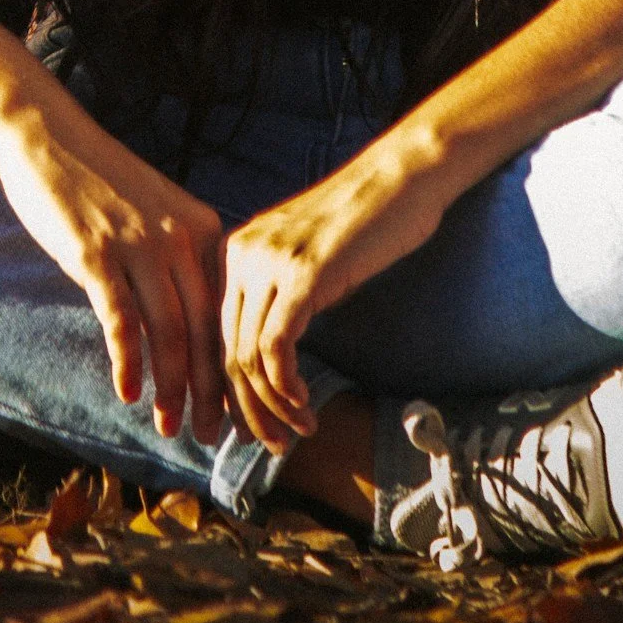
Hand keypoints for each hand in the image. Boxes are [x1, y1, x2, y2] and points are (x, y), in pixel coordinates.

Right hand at [0, 112, 227, 443]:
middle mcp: (180, 238)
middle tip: (209, 436)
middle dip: (209, 390)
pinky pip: (120, 317)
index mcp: (203, 229)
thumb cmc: (101, 181)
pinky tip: (128, 393)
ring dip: (171, 387)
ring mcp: (138, 244)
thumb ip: (179, 259)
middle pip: (205, 329)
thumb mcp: (157, 214)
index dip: (231, 365)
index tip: (233, 406)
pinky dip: (128, 360)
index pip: (226, 311)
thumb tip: (192, 321)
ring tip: (168, 427)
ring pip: (169, 331)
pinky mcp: (96, 252)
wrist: (49, 135)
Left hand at [221, 149, 444, 454]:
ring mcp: (269, 263)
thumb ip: (284, 294)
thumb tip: (274, 357)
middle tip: (271, 445)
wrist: (402, 177)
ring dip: (270, 407)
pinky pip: (276, 348)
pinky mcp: (301, 275)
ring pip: (248, 357)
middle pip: (227, 350)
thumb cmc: (367, 220)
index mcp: (237, 251)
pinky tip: (304, 406)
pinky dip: (285, 388)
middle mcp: (242, 255)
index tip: (250, 426)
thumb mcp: (309, 258)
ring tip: (296, 433)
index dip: (230, 389)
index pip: (219, 334)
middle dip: (245, 408)